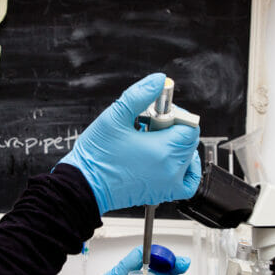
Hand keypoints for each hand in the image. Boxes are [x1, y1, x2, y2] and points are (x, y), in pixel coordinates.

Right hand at [59, 73, 201, 214]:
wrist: (84, 185)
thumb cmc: (96, 157)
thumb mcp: (114, 117)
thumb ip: (139, 95)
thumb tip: (157, 81)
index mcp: (163, 150)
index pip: (190, 126)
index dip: (176, 115)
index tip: (158, 114)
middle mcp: (170, 169)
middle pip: (189, 140)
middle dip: (173, 128)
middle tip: (149, 126)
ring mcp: (167, 184)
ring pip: (188, 158)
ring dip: (177, 145)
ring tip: (153, 142)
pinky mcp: (162, 193)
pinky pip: (187, 183)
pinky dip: (187, 170)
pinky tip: (172, 160)